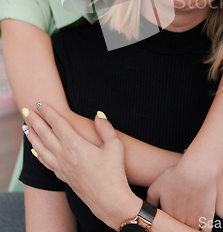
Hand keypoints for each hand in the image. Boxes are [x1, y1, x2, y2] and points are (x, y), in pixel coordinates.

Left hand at [23, 103, 140, 229]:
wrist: (109, 201)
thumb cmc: (114, 173)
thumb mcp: (115, 146)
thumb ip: (105, 128)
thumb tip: (98, 115)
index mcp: (75, 145)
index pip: (58, 124)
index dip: (48, 112)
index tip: (41, 103)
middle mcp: (64, 155)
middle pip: (45, 134)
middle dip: (35, 121)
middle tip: (27, 110)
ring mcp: (62, 167)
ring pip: (41, 149)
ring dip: (32, 137)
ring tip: (25, 128)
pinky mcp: (63, 177)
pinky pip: (45, 162)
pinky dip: (38, 154)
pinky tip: (35, 150)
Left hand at [147, 157, 216, 230]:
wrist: (197, 171)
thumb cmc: (176, 175)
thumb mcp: (156, 186)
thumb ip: (151, 202)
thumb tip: (148, 211)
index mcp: (168, 214)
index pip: (167, 223)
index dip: (169, 219)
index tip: (171, 213)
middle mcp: (179, 221)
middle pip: (178, 226)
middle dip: (178, 222)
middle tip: (181, 213)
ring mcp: (194, 222)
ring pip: (189, 230)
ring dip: (189, 227)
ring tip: (189, 218)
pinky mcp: (206, 219)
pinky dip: (203, 230)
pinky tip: (202, 226)